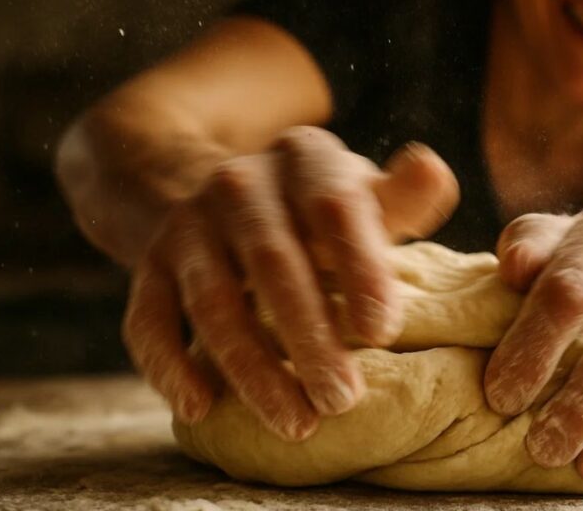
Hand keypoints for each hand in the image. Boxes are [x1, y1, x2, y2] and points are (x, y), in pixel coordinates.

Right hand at [122, 126, 458, 439]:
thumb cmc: (319, 210)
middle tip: (343, 400)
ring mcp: (188, 224)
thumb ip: (401, 198)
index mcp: (304, 159)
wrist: (225, 197)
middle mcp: (239, 184)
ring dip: (253, 368)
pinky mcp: (149, 265)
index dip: (359, 270)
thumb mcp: (361, 196)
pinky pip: (148, 319)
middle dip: (309, 338)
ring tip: (296, 423)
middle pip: (273, 262)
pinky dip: (170, 366)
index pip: (333, 209)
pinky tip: (201, 409)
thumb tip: (433, 172)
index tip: (385, 333)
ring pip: (214, 301)